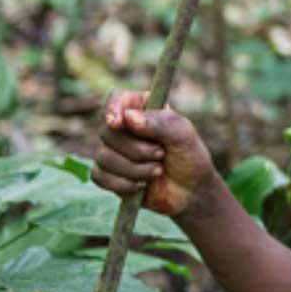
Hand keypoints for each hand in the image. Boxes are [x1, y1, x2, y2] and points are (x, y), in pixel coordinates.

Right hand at [93, 90, 216, 216]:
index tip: (118, 123)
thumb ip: (159, 123)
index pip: (118, 99)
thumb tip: (128, 117)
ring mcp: (114, 150)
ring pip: (103, 156)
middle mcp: (125, 127)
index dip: (113, 109)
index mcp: (144, 109)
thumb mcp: (183, 136)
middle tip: (161, 155)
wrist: (191, 192)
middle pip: (107, 132)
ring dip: (134, 169)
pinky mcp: (109, 173)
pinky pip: (99, 175)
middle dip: (136, 149)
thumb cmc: (190, 157)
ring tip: (158, 171)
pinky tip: (142, 185)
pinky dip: (122, 183)